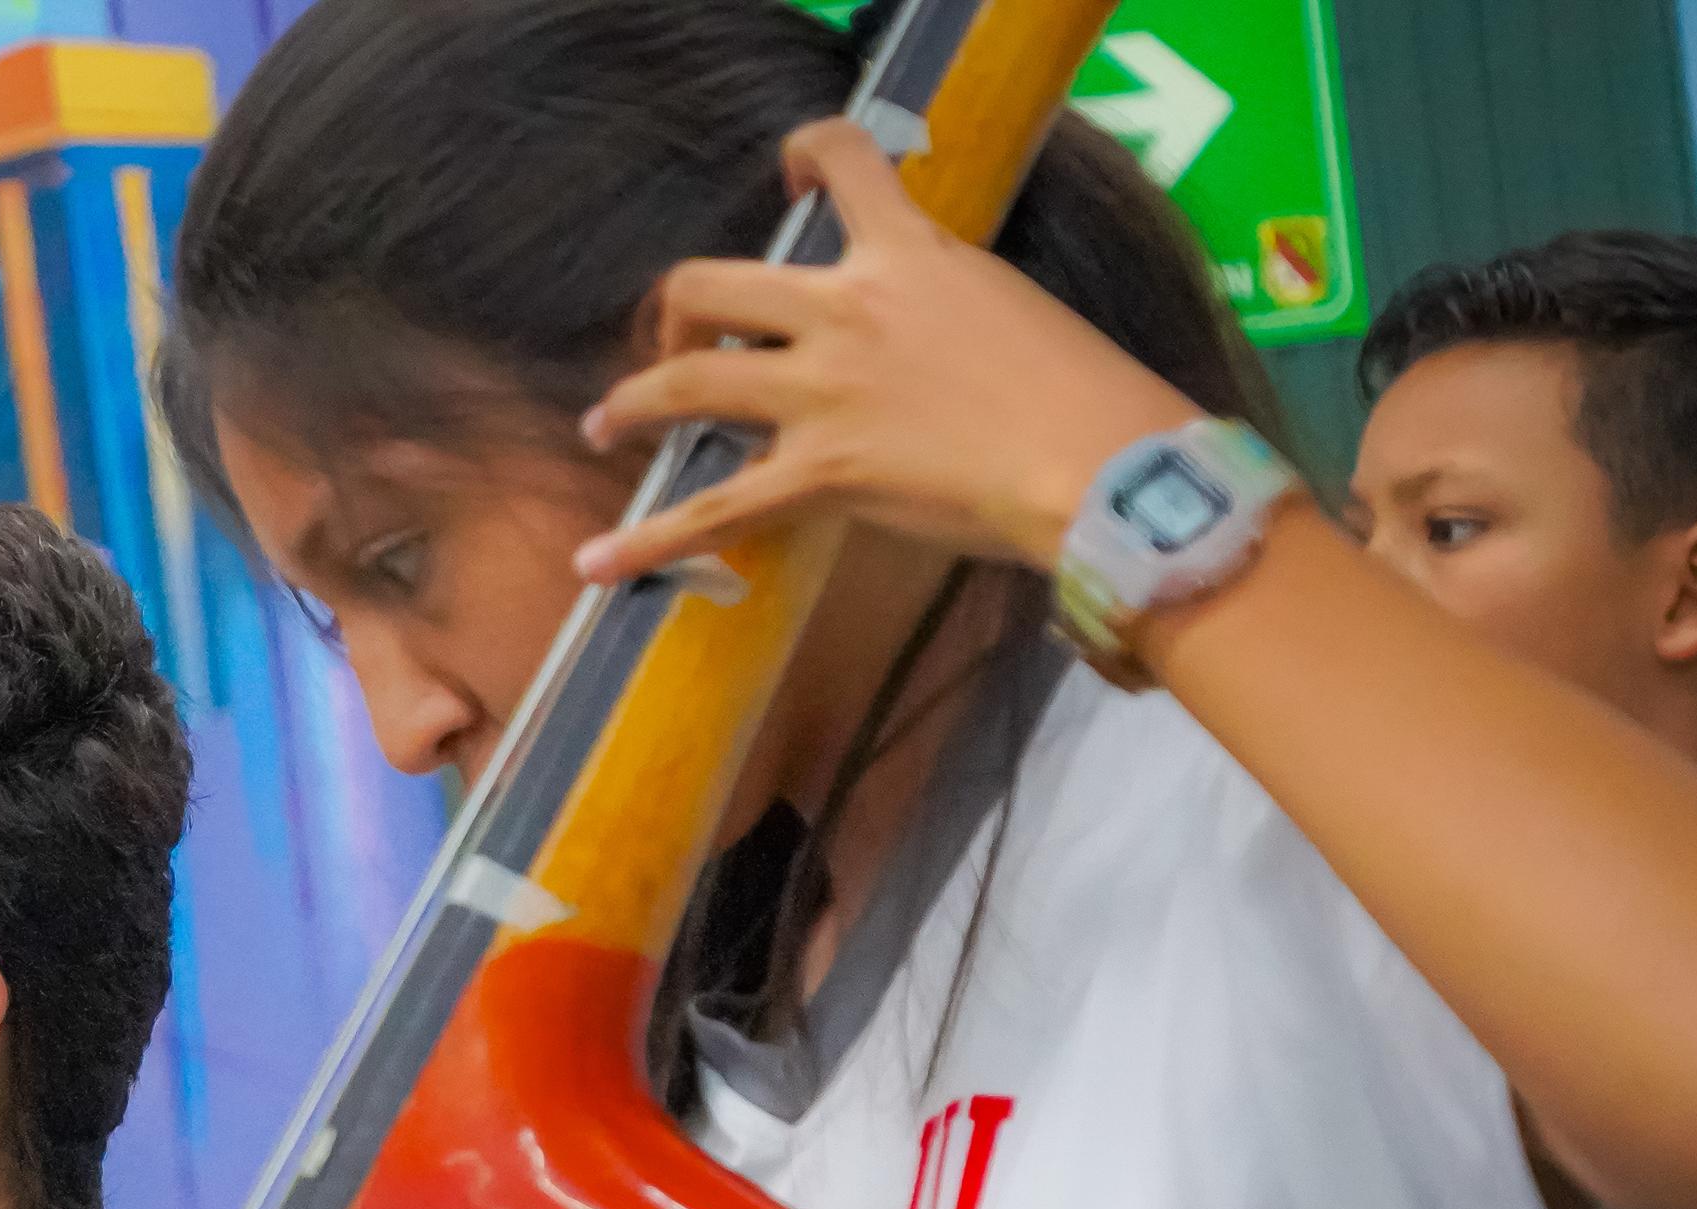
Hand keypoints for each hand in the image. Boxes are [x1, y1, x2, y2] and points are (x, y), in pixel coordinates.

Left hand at [575, 121, 1201, 589]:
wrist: (1100, 461)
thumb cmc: (1080, 391)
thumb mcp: (1004, 306)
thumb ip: (938, 303)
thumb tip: (914, 336)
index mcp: (906, 255)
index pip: (844, 163)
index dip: (805, 158)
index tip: (789, 183)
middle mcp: (848, 309)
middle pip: (710, 283)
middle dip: (675, 316)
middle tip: (676, 347)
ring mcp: (822, 391)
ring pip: (686, 382)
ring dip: (631, 403)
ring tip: (606, 424)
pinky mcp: (819, 472)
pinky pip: (710, 512)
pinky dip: (645, 541)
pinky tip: (597, 562)